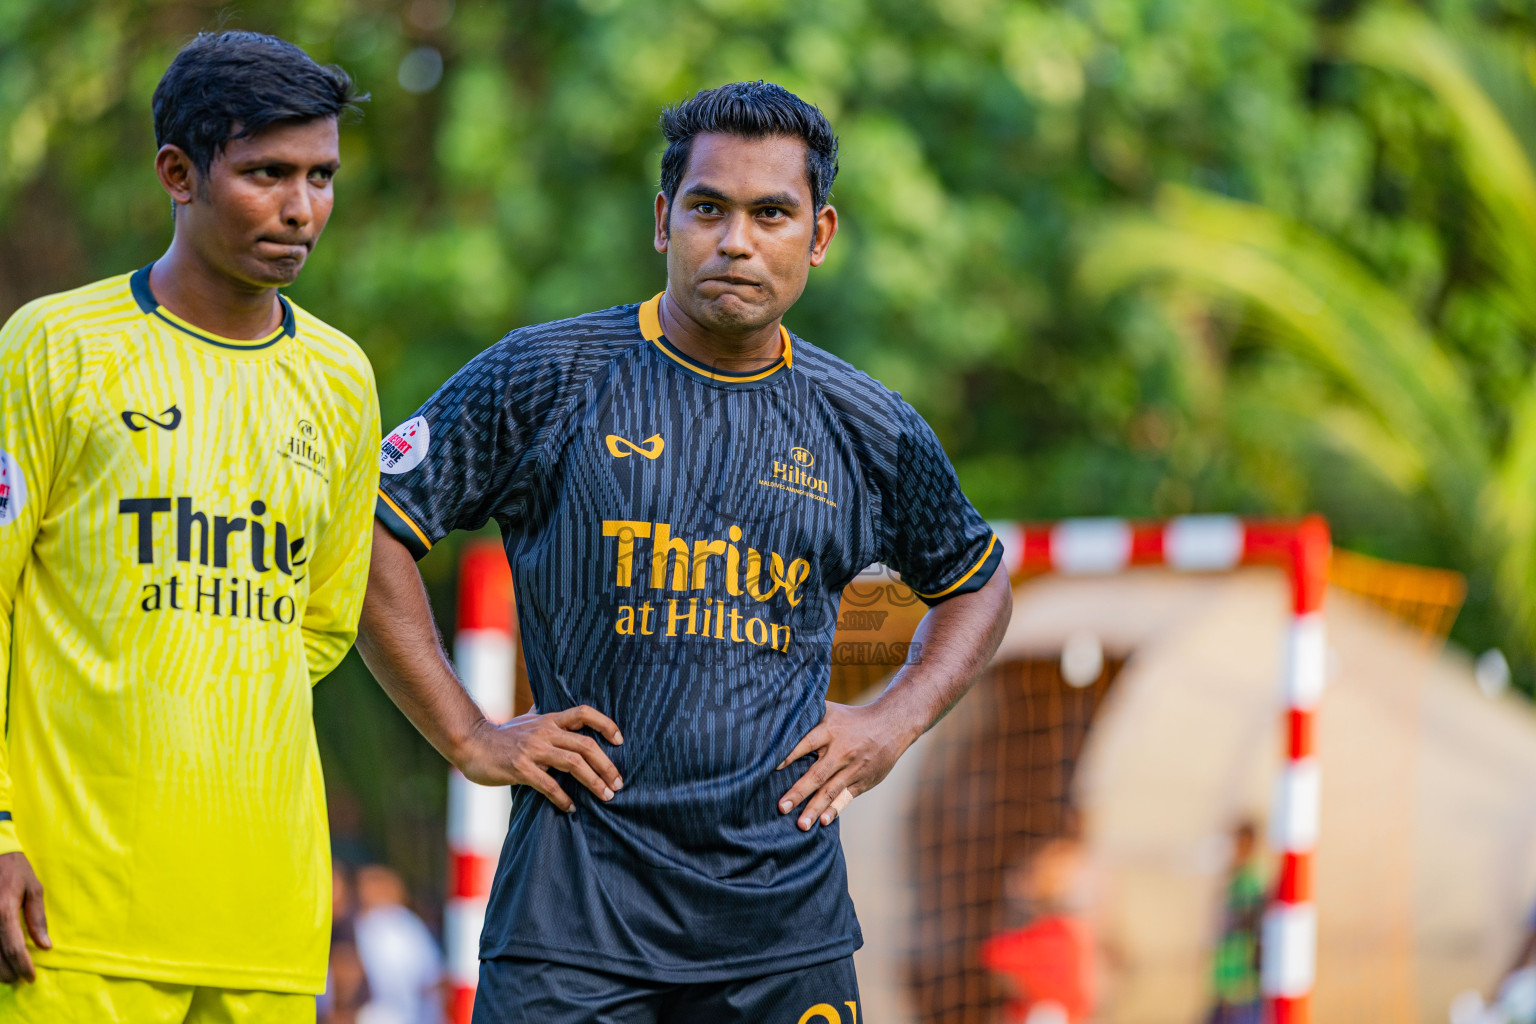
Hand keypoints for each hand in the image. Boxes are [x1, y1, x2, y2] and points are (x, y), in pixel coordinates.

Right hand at [0, 851, 47, 982]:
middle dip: (8, 973)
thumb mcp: (33, 888)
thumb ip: (37, 918)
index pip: (14, 948)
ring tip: (8, 974)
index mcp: (4, 911)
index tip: (30, 977)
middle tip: (20, 978)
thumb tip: (45, 945)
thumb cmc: (15, 869)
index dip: (23, 966)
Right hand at [455, 706, 623, 812]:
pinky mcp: (520, 768)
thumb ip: (546, 719)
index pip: (584, 713)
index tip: (621, 741)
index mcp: (550, 719)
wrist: (471, 743)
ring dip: (593, 781)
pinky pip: (549, 784)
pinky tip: (571, 807)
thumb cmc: (501, 736)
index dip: (606, 724)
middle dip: (607, 765)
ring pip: (573, 763)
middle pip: (585, 744)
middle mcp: (544, 731)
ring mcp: (533, 749)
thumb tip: (560, 715)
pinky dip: (563, 798)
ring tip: (606, 796)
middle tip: (619, 783)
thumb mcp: (527, 721)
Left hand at [776, 701, 917, 830]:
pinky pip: (846, 797)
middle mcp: (841, 751)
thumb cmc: (852, 718)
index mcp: (830, 730)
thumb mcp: (831, 710)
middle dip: (798, 792)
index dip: (789, 755)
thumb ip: (808, 715)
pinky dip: (835, 809)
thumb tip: (777, 714)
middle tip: (781, 807)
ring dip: (815, 808)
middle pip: (817, 773)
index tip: (772, 768)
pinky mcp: (862, 781)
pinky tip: (823, 821)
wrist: (892, 725)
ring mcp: (853, 768)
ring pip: (831, 790)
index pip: (807, 743)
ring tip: (800, 825)